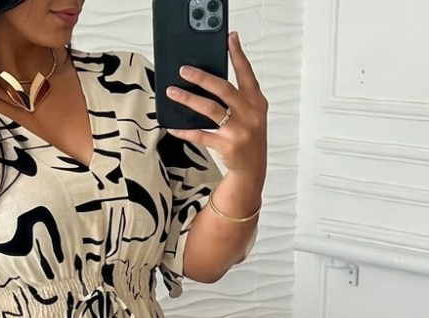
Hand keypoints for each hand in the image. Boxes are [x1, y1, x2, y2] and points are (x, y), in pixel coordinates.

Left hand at [166, 31, 267, 179]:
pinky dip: (185, 131)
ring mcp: (238, 130)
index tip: (230, 39)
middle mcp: (249, 114)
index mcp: (256, 102)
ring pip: (210, 109)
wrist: (252, 168)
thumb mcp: (250, 114)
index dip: (238, 55)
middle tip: (184, 70)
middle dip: (202, 77)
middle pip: (223, 89)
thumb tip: (208, 80)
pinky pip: (201, 135)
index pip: (246, 73)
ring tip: (172, 92)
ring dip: (188, 99)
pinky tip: (173, 126)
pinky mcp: (226, 145)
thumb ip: (237, 97)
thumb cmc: (247, 137)